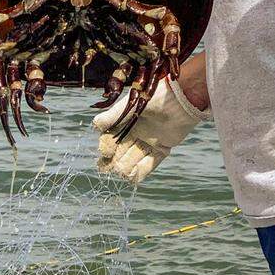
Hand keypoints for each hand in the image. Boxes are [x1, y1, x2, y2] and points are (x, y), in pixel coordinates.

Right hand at [92, 76, 208, 184]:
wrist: (180, 99)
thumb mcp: (130, 105)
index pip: (110, 139)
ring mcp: (148, 141)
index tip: (106, 152)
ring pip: (132, 160)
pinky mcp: (162, 148)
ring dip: (125, 168)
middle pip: (119, 152)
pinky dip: (141, 172)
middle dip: (112, 162)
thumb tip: (94, 125)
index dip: (106, 147)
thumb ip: (113, 116)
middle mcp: (135, 132)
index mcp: (124, 121)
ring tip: (123, 171)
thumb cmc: (153, 97)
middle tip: (109, 167)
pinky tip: (133, 177)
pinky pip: (149, 164)